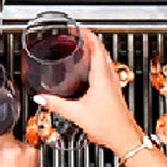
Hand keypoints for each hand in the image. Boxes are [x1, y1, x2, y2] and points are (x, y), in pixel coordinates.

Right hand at [33, 35, 144, 152]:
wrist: (124, 138)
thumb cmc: (108, 125)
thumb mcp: (77, 114)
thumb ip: (57, 104)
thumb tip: (41, 98)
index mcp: (102, 77)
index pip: (97, 48)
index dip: (88, 35)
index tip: (79, 28)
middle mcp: (110, 77)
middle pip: (101, 51)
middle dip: (89, 40)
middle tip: (77, 35)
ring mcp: (113, 83)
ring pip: (105, 59)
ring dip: (94, 50)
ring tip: (82, 48)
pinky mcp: (114, 90)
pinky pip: (106, 69)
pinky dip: (97, 62)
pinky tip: (89, 70)